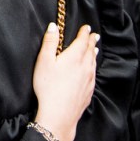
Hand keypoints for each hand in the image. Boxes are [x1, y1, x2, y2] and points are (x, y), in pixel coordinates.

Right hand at [31, 23, 98, 140]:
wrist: (59, 114)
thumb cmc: (48, 87)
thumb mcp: (44, 61)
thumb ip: (49, 42)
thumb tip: (53, 26)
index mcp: (74, 57)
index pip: (82, 41)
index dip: (84, 33)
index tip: (86, 27)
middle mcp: (85, 67)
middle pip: (90, 50)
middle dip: (91, 41)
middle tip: (94, 35)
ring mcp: (88, 80)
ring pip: (93, 63)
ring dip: (94, 53)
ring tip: (95, 49)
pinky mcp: (88, 91)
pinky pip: (93, 75)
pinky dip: (93, 67)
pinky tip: (91, 70)